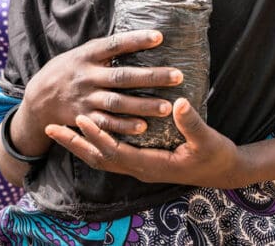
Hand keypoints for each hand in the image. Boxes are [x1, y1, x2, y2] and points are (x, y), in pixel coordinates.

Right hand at [21, 30, 183, 138]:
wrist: (37, 100)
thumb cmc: (67, 71)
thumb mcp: (81, 53)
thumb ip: (105, 49)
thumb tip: (137, 36)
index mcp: (87, 55)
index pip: (115, 44)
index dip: (136, 40)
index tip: (160, 36)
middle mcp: (87, 77)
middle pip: (123, 76)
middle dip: (151, 77)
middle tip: (177, 76)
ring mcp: (85, 99)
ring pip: (117, 103)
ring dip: (143, 106)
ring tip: (167, 107)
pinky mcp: (83, 119)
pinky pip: (106, 124)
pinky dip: (124, 126)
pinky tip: (143, 127)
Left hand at [45, 97, 245, 188]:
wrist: (224, 172)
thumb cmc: (216, 156)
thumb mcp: (207, 140)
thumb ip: (191, 123)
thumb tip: (178, 103)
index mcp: (151, 165)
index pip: (116, 153)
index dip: (98, 137)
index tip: (81, 119)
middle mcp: (140, 169)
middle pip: (99, 159)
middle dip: (74, 143)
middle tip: (50, 128)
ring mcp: (140, 166)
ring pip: (102, 158)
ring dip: (80, 144)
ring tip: (60, 129)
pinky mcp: (143, 160)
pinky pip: (112, 154)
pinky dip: (96, 143)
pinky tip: (89, 129)